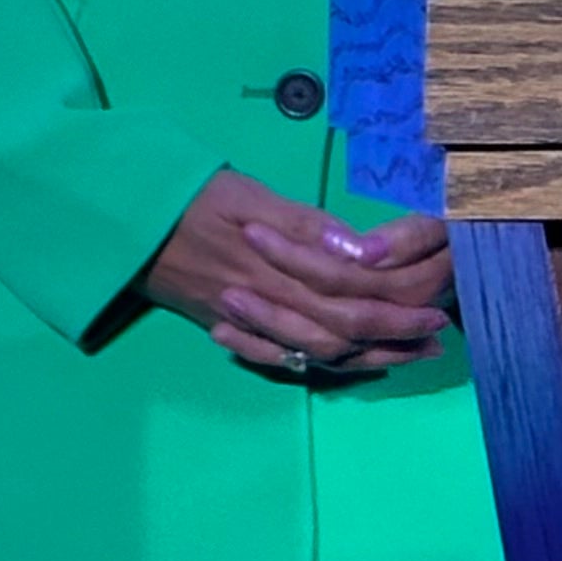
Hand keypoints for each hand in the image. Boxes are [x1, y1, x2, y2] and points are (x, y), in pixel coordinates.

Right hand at [136, 169, 452, 377]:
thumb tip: (358, 250)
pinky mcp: (230, 328)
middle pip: (339, 330)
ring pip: (315, 349)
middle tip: (436, 335)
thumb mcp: (248, 195)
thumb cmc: (190, 197)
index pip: (348, 295)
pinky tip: (345, 363)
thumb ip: (303, 224)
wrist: (125, 227)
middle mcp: (266, 300)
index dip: (394, 305)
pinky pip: (279, 359)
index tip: (435, 306)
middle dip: (393, 336)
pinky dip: (316, 365)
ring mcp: (247, 321)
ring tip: (408, 354)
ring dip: (366, 355)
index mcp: (276, 266)